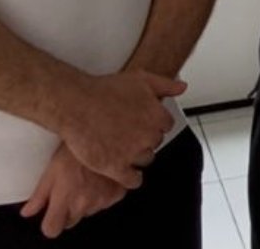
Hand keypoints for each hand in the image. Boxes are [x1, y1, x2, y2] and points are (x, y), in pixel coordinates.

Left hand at [20, 144, 125, 237]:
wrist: (102, 132)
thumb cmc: (74, 148)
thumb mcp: (52, 169)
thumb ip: (39, 195)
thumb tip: (27, 212)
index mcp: (65, 199)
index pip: (52, 230)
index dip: (50, 223)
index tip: (51, 214)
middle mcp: (85, 203)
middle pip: (71, 221)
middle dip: (68, 210)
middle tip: (70, 189)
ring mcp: (103, 200)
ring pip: (89, 212)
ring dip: (86, 202)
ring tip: (86, 179)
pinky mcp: (118, 193)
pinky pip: (106, 202)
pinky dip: (103, 194)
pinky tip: (99, 178)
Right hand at [57, 70, 184, 188]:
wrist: (77, 104)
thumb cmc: (106, 90)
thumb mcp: (140, 79)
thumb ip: (165, 84)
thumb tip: (182, 87)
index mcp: (157, 116)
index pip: (166, 126)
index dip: (153, 123)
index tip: (142, 122)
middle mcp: (148, 136)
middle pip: (155, 143)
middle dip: (144, 138)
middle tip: (129, 133)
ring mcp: (133, 153)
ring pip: (145, 160)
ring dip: (137, 156)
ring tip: (122, 148)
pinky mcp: (116, 168)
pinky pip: (133, 180)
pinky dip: (130, 177)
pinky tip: (123, 170)